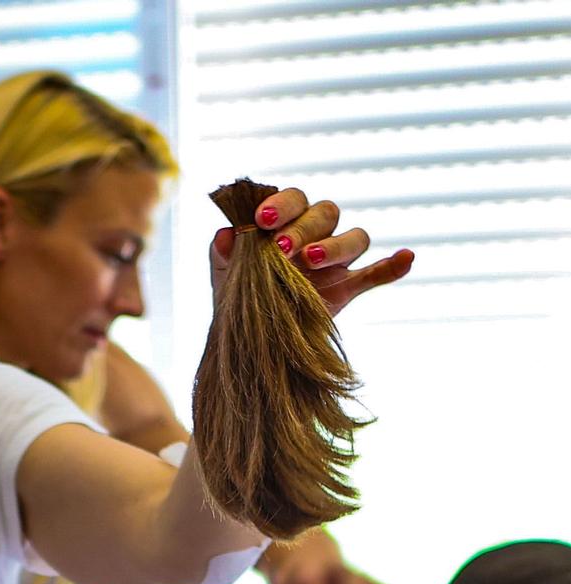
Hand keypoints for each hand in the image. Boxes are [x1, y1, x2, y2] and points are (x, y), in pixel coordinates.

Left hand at [211, 187, 412, 319]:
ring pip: (354, 237)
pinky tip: (407, 258)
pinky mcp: (348, 288)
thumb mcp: (225, 276)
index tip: (261, 219)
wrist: (250, 339)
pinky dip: (393, 266)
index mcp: (288, 222)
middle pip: (325, 214)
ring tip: (312, 261)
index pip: (294, 199)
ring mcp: (336, 262)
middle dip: (303, 228)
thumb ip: (222, 253)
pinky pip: (377, 272)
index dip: (281, 203)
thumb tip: (224, 235)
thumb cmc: (240, 297)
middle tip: (281, 248)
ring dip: (336, 246)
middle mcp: (317, 234)